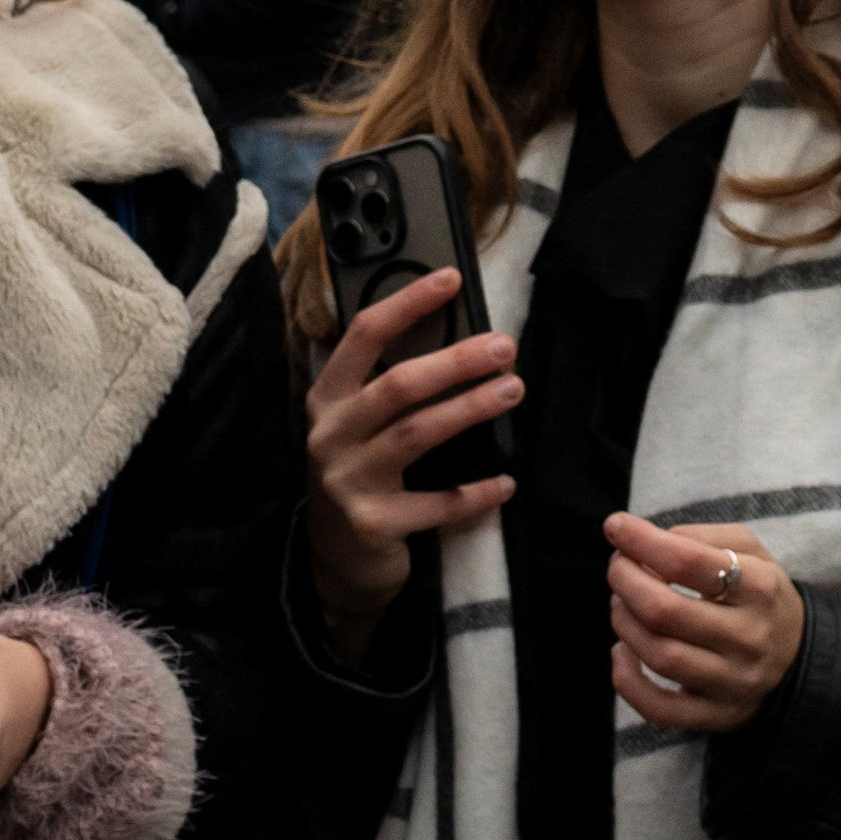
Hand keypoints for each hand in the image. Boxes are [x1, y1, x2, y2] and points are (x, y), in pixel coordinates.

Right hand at [301, 265, 519, 652]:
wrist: (336, 561)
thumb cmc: (362, 474)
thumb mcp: (362, 426)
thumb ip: (393, 387)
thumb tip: (465, 340)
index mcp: (328, 400)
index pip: (362, 336)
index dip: (406, 303)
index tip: (452, 278)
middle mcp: (330, 436)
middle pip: (397, 385)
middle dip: (455, 361)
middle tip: (505, 347)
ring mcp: (346, 481)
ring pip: (415, 434)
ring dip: (469, 409)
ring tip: (512, 391)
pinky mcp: (372, 524)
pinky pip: (434, 504)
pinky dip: (474, 492)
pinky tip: (506, 481)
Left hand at [609, 516, 799, 735]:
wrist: (800, 658)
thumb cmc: (759, 596)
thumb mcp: (751, 554)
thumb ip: (701, 538)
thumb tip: (643, 543)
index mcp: (762, 588)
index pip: (690, 561)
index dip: (644, 542)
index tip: (616, 527)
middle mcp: (750, 637)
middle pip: (666, 610)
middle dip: (626, 581)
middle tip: (618, 567)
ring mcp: (734, 681)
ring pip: (659, 655)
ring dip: (624, 623)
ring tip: (621, 603)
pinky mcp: (718, 715)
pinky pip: (660, 709)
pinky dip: (627, 681)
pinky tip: (623, 651)